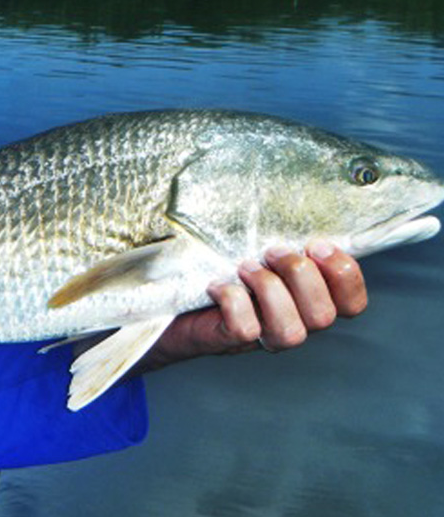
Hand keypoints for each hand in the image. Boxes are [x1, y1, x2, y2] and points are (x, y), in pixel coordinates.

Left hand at [139, 241, 366, 372]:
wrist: (163, 295)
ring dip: (270, 291)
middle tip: (271, 251)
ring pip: (292, 332)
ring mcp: (260, 336)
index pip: (352, 304)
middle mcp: (291, 321)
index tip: (316, 244)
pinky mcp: (225, 341)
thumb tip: (302, 176)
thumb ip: (278, 224)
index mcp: (305, 297)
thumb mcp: (252, 237)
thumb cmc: (214, 256)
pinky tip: (216, 284)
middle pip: (325, 316)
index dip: (345, 276)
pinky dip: (234, 302)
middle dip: (301, 276)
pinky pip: (246, 331)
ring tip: (245, 266)